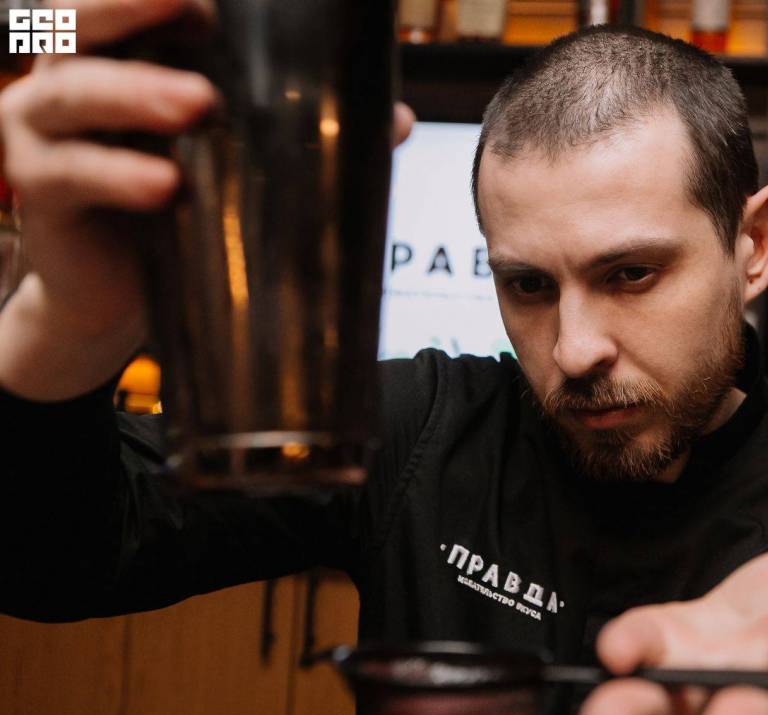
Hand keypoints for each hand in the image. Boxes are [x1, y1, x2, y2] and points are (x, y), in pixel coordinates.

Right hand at [0, 0, 412, 398]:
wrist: (114, 300)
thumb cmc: (173, 212)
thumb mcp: (233, 161)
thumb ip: (301, 131)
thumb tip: (395, 120)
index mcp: (114, 54)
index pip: (124, 3)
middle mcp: (67, 78)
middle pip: (81, 21)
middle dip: (133, 8)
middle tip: (194, 7)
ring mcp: (42, 132)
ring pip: (76, 93)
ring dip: (136, 93)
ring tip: (198, 107)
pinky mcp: (38, 193)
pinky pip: (70, 174)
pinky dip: (116, 174)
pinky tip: (165, 185)